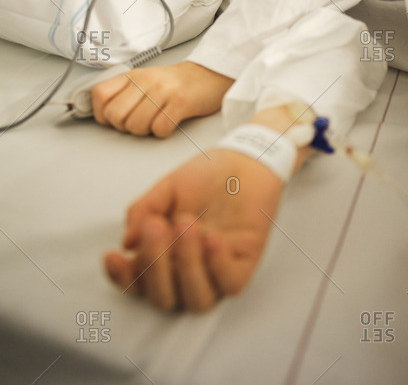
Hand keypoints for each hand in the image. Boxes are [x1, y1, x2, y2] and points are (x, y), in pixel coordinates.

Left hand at [92, 61, 233, 136]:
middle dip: (124, 127)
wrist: (209, 74)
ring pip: (136, 125)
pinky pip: (160, 128)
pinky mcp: (181, 102)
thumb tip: (105, 114)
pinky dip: (162, 132)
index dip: (102, 114)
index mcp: (133, 76)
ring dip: (144, 131)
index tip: (112, 120)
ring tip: (154, 123)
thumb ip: (125, 93)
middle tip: (137, 123)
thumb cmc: (176, 83)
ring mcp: (163, 91)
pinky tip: (169, 123)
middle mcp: (145, 81)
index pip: (100, 94)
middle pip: (116, 114)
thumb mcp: (146, 81)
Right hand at [104, 148, 284, 311]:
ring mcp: (215, 273)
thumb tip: (128, 243)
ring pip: (197, 300)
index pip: (137, 282)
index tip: (112, 255)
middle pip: (163, 298)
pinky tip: (211, 237)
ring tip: (187, 224)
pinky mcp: (243, 265)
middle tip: (156, 224)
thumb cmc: (203, 177)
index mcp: (163, 257)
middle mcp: (186, 272)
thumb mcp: (166, 189)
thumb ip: (143, 211)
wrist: (242, 159)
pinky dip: (217, 265)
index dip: (121, 277)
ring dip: (187, 266)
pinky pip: (230, 285)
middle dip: (155, 265)